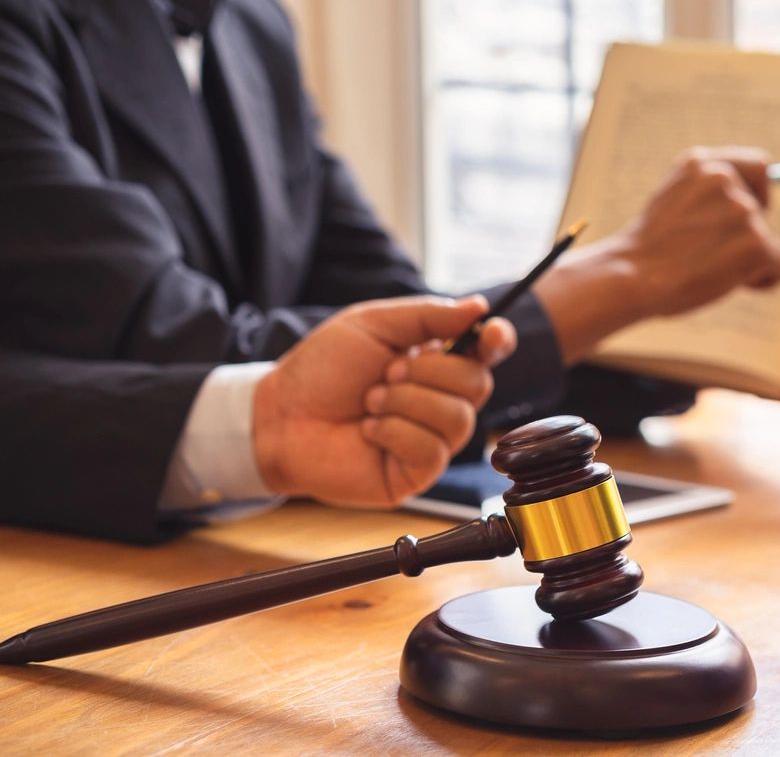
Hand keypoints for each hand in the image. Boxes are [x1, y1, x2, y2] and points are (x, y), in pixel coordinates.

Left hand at [252, 296, 515, 506]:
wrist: (280, 416)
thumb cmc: (322, 371)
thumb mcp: (373, 325)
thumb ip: (427, 316)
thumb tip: (479, 307)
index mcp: (437, 361)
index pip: (488, 352)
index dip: (498, 341)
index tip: (490, 333)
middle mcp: (442, 400)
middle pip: (478, 383)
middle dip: (429, 372)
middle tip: (387, 372)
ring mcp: (433, 439)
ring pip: (458, 418)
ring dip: (407, 402)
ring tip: (370, 402)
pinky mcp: (417, 473)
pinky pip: (432, 450)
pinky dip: (395, 432)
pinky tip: (369, 430)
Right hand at [618, 146, 779, 313]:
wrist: (629, 277)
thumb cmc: (647, 253)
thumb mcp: (673, 203)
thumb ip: (707, 196)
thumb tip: (753, 208)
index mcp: (700, 163)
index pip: (759, 166)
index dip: (756, 193)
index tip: (743, 213)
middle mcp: (724, 179)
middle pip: (763, 208)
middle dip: (744, 235)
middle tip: (705, 254)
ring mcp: (742, 210)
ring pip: (769, 241)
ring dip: (746, 261)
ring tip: (707, 270)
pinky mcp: (756, 243)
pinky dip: (764, 280)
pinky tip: (727, 283)